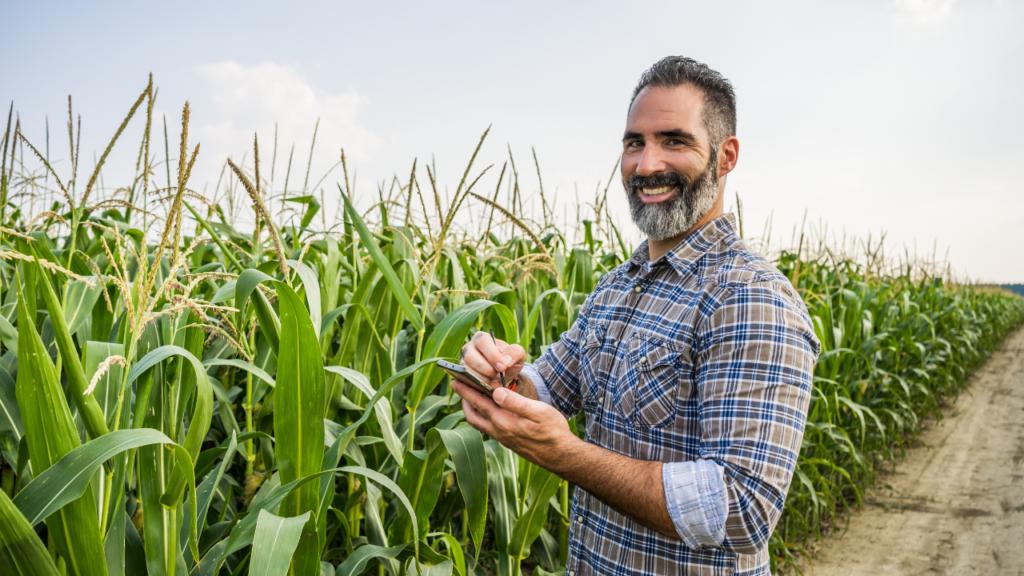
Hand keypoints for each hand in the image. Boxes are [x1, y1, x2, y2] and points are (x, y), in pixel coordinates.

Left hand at [451, 380, 577, 470]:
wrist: (562, 456)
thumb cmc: (554, 431)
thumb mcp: (539, 412)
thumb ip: (516, 403)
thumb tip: (496, 392)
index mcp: (505, 422)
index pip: (480, 404)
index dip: (467, 391)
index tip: (455, 380)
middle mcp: (500, 432)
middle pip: (474, 415)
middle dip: (464, 400)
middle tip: (457, 386)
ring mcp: (503, 439)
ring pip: (480, 424)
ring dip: (471, 410)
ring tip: (469, 397)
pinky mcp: (509, 442)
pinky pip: (488, 428)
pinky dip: (482, 417)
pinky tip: (487, 410)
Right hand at [460, 331, 525, 389]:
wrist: (503, 376)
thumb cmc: (509, 362)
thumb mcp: (518, 355)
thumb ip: (515, 353)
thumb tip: (505, 361)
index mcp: (482, 338)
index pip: (483, 342)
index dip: (492, 355)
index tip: (502, 367)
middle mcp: (469, 348)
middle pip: (470, 356)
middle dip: (486, 369)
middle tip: (499, 376)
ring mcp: (463, 362)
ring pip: (467, 370)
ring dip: (482, 379)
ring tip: (494, 381)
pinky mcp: (461, 376)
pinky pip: (465, 381)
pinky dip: (477, 386)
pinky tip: (487, 386)